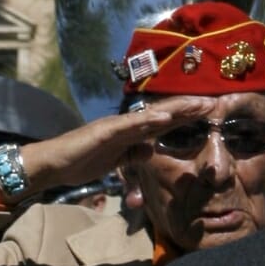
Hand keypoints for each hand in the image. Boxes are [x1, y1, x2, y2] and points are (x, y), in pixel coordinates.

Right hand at [0, 94, 217, 204]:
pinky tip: (164, 117)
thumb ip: (133, 155)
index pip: (162, 123)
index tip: (208, 111)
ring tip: (199, 105)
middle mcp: (124, 125)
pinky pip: (129, 126)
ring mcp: (115, 126)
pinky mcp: (103, 132)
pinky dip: (147, 121)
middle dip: (188, 109)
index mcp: (128, 133)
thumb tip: (151, 150)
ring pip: (151, 115)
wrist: (50, 164)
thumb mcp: (114, 163)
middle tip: (214, 102)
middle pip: (162, 114)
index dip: (185, 116)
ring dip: (176, 110)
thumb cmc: (78, 162)